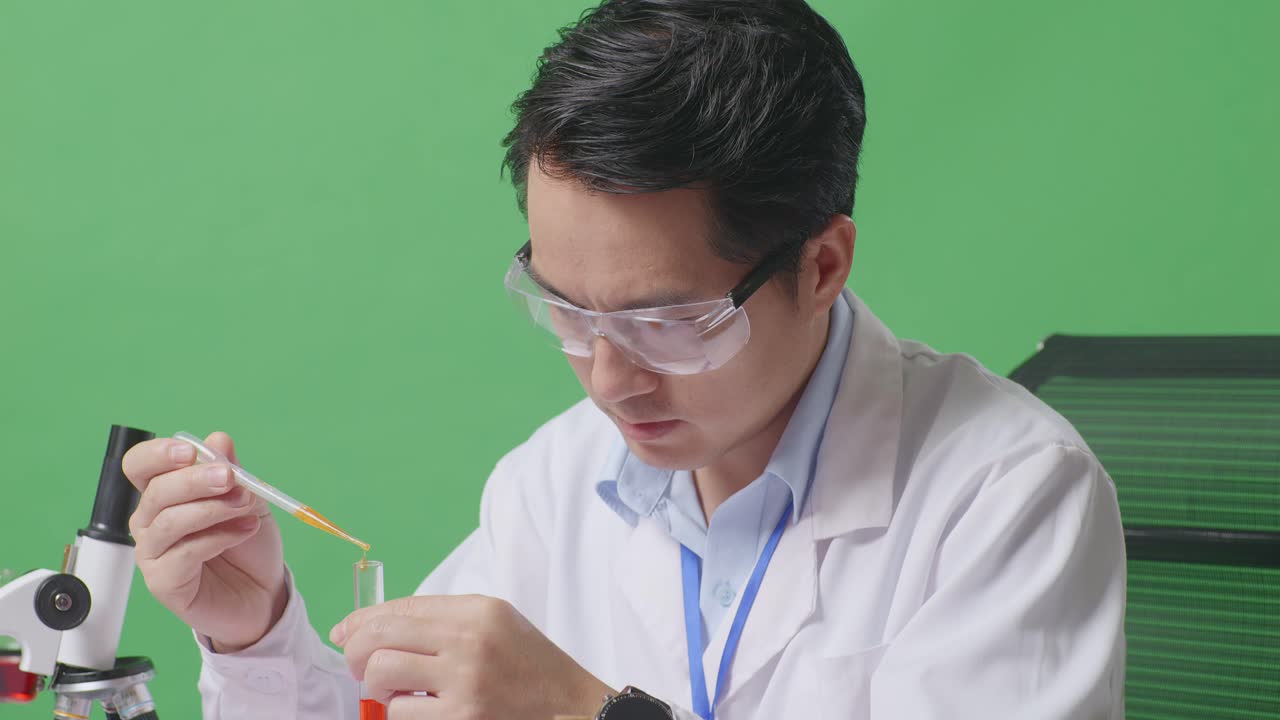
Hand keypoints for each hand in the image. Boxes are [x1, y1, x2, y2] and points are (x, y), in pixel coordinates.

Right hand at [122, 432, 287, 651]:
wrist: (263, 591)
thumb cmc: (249, 544)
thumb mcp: (249, 500)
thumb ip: (232, 471)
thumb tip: (218, 440)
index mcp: (164, 493)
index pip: (140, 465)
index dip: (158, 454)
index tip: (190, 451)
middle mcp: (150, 521)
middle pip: (155, 491)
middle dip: (195, 480)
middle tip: (231, 478)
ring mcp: (153, 553)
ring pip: (167, 521)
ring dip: (211, 508)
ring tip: (246, 507)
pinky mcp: (162, 582)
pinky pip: (183, 553)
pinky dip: (218, 538)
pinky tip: (243, 532)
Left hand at [331, 595, 613, 718]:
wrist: (570, 706)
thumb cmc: (529, 666)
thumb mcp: (495, 623)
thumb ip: (443, 619)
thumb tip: (370, 627)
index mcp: (477, 609)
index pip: (401, 607)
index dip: (362, 620)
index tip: (344, 633)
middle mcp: (469, 639)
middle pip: (380, 637)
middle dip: (357, 652)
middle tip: (360, 666)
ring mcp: (464, 681)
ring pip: (383, 675)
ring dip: (379, 687)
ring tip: (396, 690)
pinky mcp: (461, 718)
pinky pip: (402, 712)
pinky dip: (403, 712)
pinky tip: (424, 709)